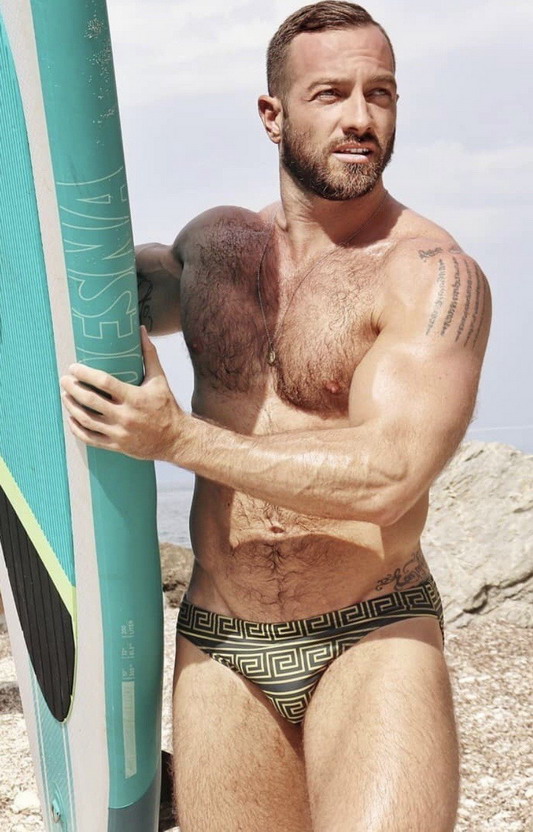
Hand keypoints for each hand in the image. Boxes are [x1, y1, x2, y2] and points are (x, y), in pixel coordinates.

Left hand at [60, 327, 186, 460]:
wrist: (175, 440)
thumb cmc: (166, 407)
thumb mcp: (160, 380)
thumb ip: (149, 355)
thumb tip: (141, 330)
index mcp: (135, 398)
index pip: (104, 383)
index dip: (85, 374)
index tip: (74, 367)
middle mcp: (125, 416)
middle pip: (90, 401)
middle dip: (73, 388)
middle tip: (64, 380)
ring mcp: (119, 433)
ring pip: (87, 420)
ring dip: (71, 407)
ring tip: (65, 396)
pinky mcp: (116, 446)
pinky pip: (90, 438)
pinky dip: (77, 428)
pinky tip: (71, 418)